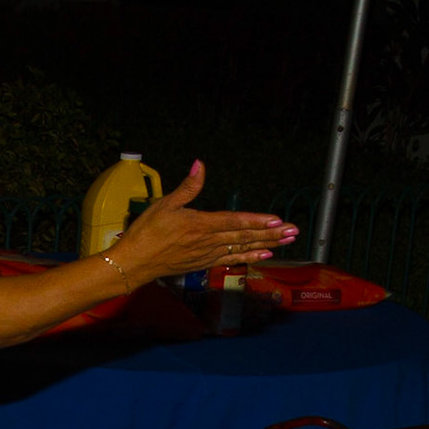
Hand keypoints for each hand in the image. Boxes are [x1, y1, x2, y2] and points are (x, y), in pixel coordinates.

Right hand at [106, 161, 295, 286]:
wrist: (134, 263)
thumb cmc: (146, 233)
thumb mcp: (163, 205)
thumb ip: (187, 187)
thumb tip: (199, 165)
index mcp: (200, 224)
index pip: (235, 222)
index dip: (257, 221)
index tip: (277, 220)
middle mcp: (208, 241)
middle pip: (244, 237)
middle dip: (271, 234)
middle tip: (294, 230)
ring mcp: (207, 254)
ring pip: (242, 248)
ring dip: (266, 245)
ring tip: (286, 241)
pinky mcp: (204, 263)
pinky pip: (231, 259)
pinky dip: (248, 257)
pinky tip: (263, 255)